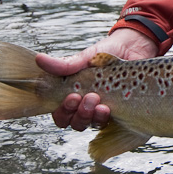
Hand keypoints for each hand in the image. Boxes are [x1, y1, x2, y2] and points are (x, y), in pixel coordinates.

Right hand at [35, 28, 158, 130]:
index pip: (59, 112)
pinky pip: (106, 123)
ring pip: (88, 125)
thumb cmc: (106, 53)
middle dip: (76, 113)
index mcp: (72, 94)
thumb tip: (39, 59)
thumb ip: (64, 64)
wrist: (132, 49)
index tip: (71, 96)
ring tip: (97, 101)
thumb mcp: (85, 57)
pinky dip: (103, 118)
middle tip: (85, 97)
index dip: (61, 110)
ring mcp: (100, 110)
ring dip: (89, 116)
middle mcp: (84, 105)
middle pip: (72, 122)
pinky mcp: (117, 112)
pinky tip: (107, 107)